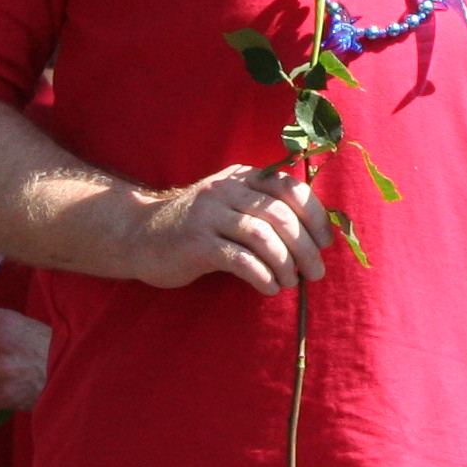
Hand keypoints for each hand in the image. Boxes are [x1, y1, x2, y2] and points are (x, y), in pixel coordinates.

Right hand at [126, 165, 330, 294]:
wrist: (140, 235)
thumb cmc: (198, 226)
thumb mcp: (231, 206)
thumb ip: (265, 211)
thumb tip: (314, 239)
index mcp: (242, 178)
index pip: (290, 188)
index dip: (314, 215)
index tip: (326, 243)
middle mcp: (226, 190)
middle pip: (280, 215)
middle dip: (305, 247)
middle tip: (315, 272)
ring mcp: (209, 215)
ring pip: (262, 237)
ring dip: (285, 264)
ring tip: (291, 282)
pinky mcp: (196, 243)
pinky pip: (239, 259)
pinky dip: (261, 275)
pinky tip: (269, 288)